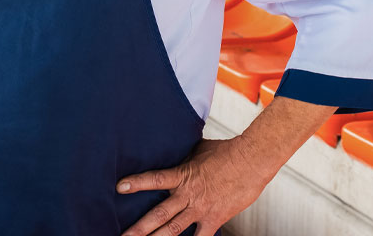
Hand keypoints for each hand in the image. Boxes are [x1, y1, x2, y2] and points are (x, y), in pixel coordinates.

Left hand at [117, 138, 273, 235]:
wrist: (252, 160)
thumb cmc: (227, 151)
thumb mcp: (199, 149)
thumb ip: (183, 155)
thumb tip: (172, 146)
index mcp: (183, 175)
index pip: (155, 179)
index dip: (137, 183)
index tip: (120, 187)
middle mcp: (188, 195)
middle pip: (159, 215)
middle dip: (139, 228)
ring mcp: (200, 209)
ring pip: (173, 230)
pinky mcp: (215, 219)